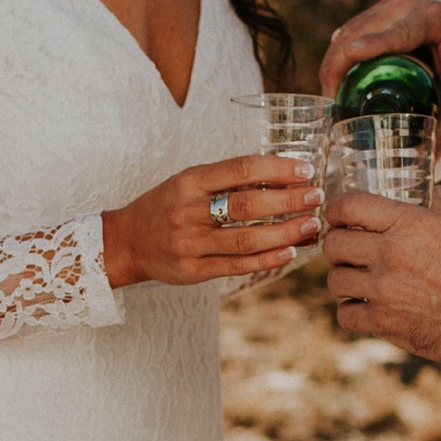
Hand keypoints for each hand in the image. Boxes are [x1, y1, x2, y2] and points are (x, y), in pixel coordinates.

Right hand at [101, 153, 319, 289]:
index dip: (277, 169)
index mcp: (189, 181)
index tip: (305, 171)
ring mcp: (189, 244)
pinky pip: (236, 266)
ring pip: (246, 240)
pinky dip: (267, 259)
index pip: (240, 169)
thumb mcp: (189, 182)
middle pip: (247, 205)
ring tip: (311, 225)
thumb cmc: (167, 206)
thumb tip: (281, 178)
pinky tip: (289, 251)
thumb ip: (228, 180)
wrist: (126, 241)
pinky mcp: (192, 271)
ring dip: (285, 233)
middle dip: (288, 201)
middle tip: (315, 198)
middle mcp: (188, 211)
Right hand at [318, 0, 440, 148]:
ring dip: (332, 61)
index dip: (373, 42)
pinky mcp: (380, 10)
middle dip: (338, 64)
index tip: (350, 54)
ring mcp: (390, 3)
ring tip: (329, 96)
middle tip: (330, 102)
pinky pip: (350, 31)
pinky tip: (336, 81)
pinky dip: (338, 55)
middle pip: (359, 31)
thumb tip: (427, 161)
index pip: (398, 32)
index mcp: (433, 18)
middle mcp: (407, 3)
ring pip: (348, 30)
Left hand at [323, 188, 440, 365]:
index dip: (336, 209)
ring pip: (334, 280)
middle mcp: (389, 253)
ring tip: (357, 280)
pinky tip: (364, 307)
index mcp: (409, 224)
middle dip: (336, 245)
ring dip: (344, 279)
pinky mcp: (383, 322)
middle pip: (333, 244)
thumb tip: (435, 192)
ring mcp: (382, 290)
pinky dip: (351, 312)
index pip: (349, 206)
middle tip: (347, 251)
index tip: (338, 216)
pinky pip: (345, 314)